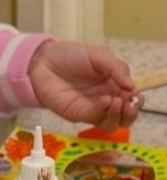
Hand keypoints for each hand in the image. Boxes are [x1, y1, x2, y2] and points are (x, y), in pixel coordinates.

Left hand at [28, 40, 142, 130]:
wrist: (43, 60)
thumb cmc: (71, 55)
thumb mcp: (98, 56)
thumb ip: (117, 69)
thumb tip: (132, 87)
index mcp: (114, 85)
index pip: (132, 100)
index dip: (137, 101)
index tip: (135, 95)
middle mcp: (106, 100)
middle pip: (126, 116)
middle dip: (131, 113)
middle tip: (129, 104)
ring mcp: (93, 109)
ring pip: (113, 123)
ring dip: (119, 116)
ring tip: (116, 102)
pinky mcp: (79, 115)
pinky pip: (96, 120)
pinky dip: (104, 113)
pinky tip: (104, 101)